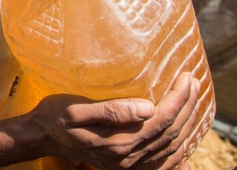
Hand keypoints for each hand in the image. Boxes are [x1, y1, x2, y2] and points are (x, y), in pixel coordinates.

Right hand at [31, 73, 199, 168]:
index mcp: (118, 142)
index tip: (186, 77)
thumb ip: (110, 110)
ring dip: (187, 123)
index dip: (178, 98)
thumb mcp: (75, 109)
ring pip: (172, 147)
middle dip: (187, 106)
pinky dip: (180, 148)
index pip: (161, 119)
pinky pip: (164, 162)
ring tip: (193, 99)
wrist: (42, 137)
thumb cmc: (56, 116)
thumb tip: (147, 107)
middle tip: (193, 82)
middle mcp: (128, 158)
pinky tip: (186, 136)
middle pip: (171, 133)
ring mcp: (130, 165)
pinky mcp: (128, 166)